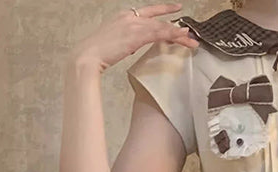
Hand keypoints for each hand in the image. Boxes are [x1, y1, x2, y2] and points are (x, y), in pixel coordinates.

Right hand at [70, 2, 198, 72]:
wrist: (87, 56)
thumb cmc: (95, 53)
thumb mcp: (112, 42)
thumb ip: (124, 41)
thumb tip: (130, 46)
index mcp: (123, 16)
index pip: (147, 12)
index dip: (162, 10)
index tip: (174, 9)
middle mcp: (129, 16)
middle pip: (157, 19)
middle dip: (174, 24)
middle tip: (188, 31)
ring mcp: (133, 24)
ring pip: (161, 27)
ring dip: (177, 34)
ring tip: (190, 40)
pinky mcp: (136, 35)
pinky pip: (159, 33)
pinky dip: (171, 35)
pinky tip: (180, 39)